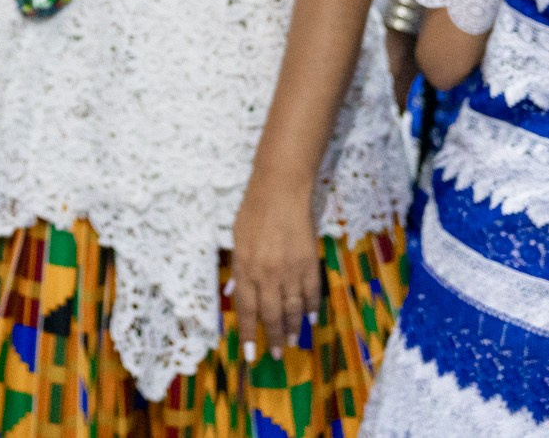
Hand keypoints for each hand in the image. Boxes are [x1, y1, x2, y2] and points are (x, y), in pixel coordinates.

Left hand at [229, 175, 319, 361]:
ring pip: (293, 308)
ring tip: (294, 343)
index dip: (248, 333)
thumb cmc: (253, 212)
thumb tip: (236, 293)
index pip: (247, 309)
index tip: (250, 353)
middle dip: (275, 337)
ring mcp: (290, 270)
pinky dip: (312, 308)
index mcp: (245, 268)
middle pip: (271, 314)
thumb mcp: (237, 239)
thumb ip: (238, 268)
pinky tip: (311, 319)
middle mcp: (267, 274)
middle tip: (278, 355)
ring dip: (293, 328)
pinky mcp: (309, 263)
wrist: (280, 192)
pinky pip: (311, 293)